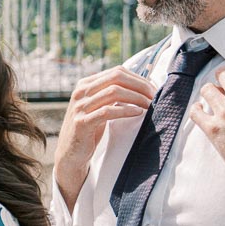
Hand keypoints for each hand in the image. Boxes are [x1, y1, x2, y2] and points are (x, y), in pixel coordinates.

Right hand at [55, 67, 155, 208]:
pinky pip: (107, 112)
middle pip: (116, 78)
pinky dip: (126, 110)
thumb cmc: (90, 130)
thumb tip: (142, 86)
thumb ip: (111, 95)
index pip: (116, 72)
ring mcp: (80, 107)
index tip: (152, 89)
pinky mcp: (82, 122)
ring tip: (149, 105)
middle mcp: (81, 92)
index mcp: (85, 84)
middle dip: (139, 85)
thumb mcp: (98, 107)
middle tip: (154, 96)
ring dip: (136, 97)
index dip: (138, 78)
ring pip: (113, 92)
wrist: (70, 153)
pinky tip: (138, 112)